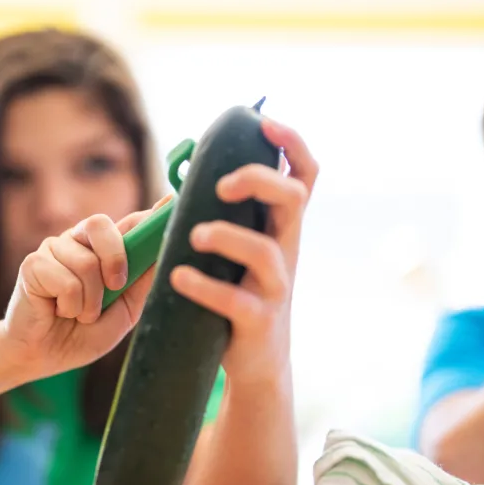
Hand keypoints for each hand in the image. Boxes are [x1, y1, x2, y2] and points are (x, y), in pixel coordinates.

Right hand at [2, 197, 170, 380]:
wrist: (45, 356)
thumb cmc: (84, 333)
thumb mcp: (124, 311)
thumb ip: (141, 283)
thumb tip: (162, 254)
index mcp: (103, 249)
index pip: (129, 222)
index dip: (150, 215)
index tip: (172, 202)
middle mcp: (78, 242)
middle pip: (100, 224)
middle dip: (115, 257)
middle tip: (115, 286)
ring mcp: (53, 250)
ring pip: (86, 263)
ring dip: (90, 301)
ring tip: (80, 313)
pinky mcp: (33, 265)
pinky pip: (66, 281)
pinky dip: (71, 306)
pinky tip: (60, 311)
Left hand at [170, 119, 317, 384]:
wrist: (258, 362)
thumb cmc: (242, 293)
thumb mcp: (244, 249)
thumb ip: (228, 214)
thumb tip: (185, 174)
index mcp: (282, 227)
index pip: (304, 174)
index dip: (292, 143)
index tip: (265, 123)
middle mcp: (286, 250)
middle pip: (291, 199)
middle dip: (259, 180)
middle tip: (221, 184)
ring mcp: (276, 288)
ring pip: (265, 252)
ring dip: (228, 236)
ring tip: (194, 235)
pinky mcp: (258, 322)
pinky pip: (237, 302)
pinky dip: (205, 287)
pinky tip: (179, 278)